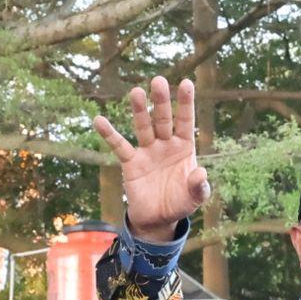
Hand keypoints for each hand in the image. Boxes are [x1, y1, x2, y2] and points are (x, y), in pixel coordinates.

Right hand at [93, 76, 210, 243]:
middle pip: (163, 119)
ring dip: (139, 110)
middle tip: (158, 81)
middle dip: (161, 101)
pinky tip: (99, 120)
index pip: (185, 122)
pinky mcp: (131, 163)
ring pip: (143, 127)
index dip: (185, 103)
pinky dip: (109, 134)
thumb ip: (199, 186)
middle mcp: (165, 145)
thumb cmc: (179, 203)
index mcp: (184, 148)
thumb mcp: (194, 197)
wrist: (158, 218)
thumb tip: (201, 173)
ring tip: (136, 92)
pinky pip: (119, 146)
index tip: (186, 83)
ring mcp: (147, 151)